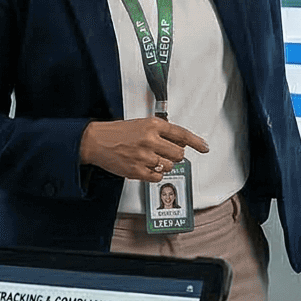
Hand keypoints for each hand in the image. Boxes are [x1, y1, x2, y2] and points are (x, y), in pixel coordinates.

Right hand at [78, 116, 209, 182]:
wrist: (96, 141)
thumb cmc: (118, 132)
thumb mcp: (142, 124)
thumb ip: (161, 132)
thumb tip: (181, 143)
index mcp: (153, 125)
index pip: (182, 134)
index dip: (197, 142)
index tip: (204, 147)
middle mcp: (150, 140)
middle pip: (178, 154)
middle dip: (175, 155)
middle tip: (164, 153)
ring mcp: (144, 156)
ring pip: (169, 166)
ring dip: (163, 165)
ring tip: (150, 159)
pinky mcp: (137, 170)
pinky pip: (157, 177)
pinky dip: (155, 174)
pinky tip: (146, 167)